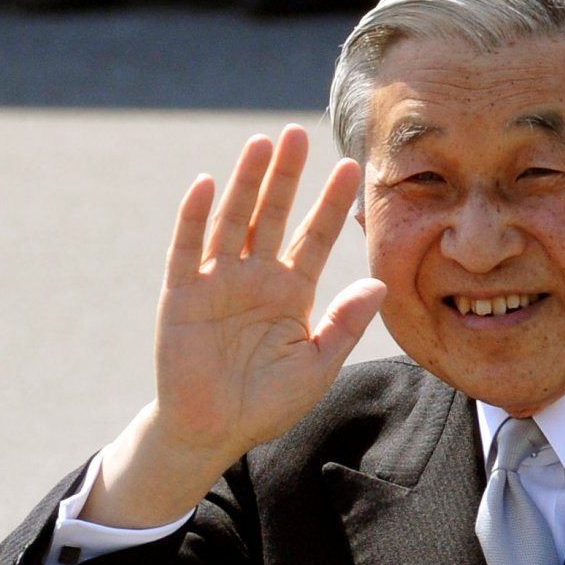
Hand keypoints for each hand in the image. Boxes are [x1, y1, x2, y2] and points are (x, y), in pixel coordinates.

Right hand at [86, 127, 385, 525]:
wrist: (217, 430)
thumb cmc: (268, 402)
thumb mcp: (319, 363)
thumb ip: (346, 323)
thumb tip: (381, 284)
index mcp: (291, 292)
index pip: (316, 238)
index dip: (332, 205)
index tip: (352, 169)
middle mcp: (255, 278)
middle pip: (272, 216)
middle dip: (286, 177)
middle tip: (299, 134)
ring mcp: (218, 282)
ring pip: (234, 222)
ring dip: (245, 183)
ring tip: (261, 144)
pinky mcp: (183, 295)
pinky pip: (189, 250)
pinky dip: (196, 218)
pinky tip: (207, 184)